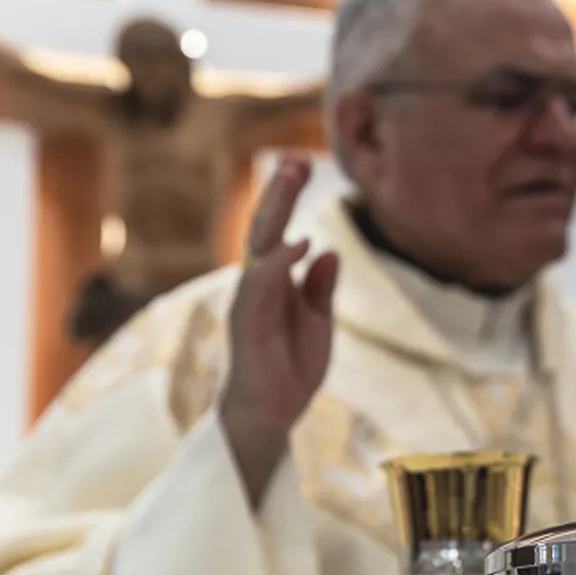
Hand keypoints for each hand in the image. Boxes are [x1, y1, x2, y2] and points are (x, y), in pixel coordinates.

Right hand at [218, 156, 339, 490]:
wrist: (271, 416)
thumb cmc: (290, 370)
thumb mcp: (318, 322)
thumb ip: (320, 287)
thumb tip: (327, 250)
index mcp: (274, 282)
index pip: (279, 230)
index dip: (287, 197)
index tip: (301, 164)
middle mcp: (256, 284)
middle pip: (266, 228)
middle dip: (279, 192)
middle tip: (295, 158)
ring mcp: (249, 301)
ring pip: (260, 245)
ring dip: (276, 210)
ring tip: (292, 178)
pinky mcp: (248, 322)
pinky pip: (262, 285)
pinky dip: (280, 262)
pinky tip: (299, 242)